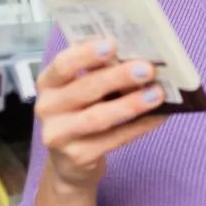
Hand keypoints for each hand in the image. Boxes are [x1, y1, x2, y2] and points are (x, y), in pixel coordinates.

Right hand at [34, 40, 166, 192]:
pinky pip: (113, 140)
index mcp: (48, 83)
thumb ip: (100, 73)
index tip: (112, 44)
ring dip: (130, 104)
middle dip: (117, 77)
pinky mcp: (77, 157)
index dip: (86, 54)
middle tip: (147, 68)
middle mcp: (47, 108)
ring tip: (157, 94)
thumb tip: (139, 60)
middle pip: (84, 89)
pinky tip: (158, 116)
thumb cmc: (81, 113)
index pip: (62, 65)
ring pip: (97, 118)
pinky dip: (138, 127)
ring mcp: (59, 135)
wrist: (70, 161)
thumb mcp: (81, 90)